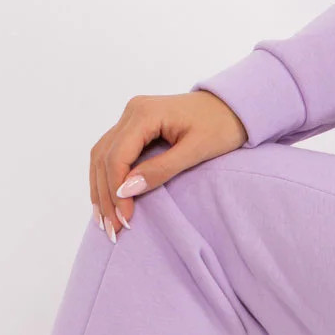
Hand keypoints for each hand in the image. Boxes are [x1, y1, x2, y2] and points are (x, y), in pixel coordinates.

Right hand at [88, 90, 247, 237]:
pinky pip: (111, 152)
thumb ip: (162, 169)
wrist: (234, 106)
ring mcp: (131, 116)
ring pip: (101, 155)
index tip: (124, 219)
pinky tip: (107, 200)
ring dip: (100, 189)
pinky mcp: (134, 125)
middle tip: (111, 228)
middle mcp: (132, 111)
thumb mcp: (197, 150)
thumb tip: (126, 191)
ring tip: (104, 221)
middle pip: (104, 157)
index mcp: (145, 113)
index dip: (116, 191)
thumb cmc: (221, 126)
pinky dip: (106, 177)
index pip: (117, 156)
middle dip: (105, 195)